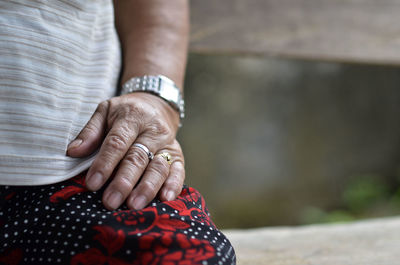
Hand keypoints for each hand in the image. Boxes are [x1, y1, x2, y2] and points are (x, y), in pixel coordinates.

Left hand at [67, 92, 184, 209]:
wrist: (156, 104)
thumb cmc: (125, 112)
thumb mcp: (105, 111)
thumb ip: (90, 131)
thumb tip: (73, 152)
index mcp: (132, 118)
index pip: (117, 142)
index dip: (105, 163)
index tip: (92, 184)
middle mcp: (152, 131)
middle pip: (138, 158)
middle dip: (124, 182)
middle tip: (110, 202)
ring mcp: (168, 144)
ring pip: (159, 167)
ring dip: (147, 187)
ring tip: (134, 205)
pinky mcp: (178, 155)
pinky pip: (179, 171)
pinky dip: (174, 185)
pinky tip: (165, 199)